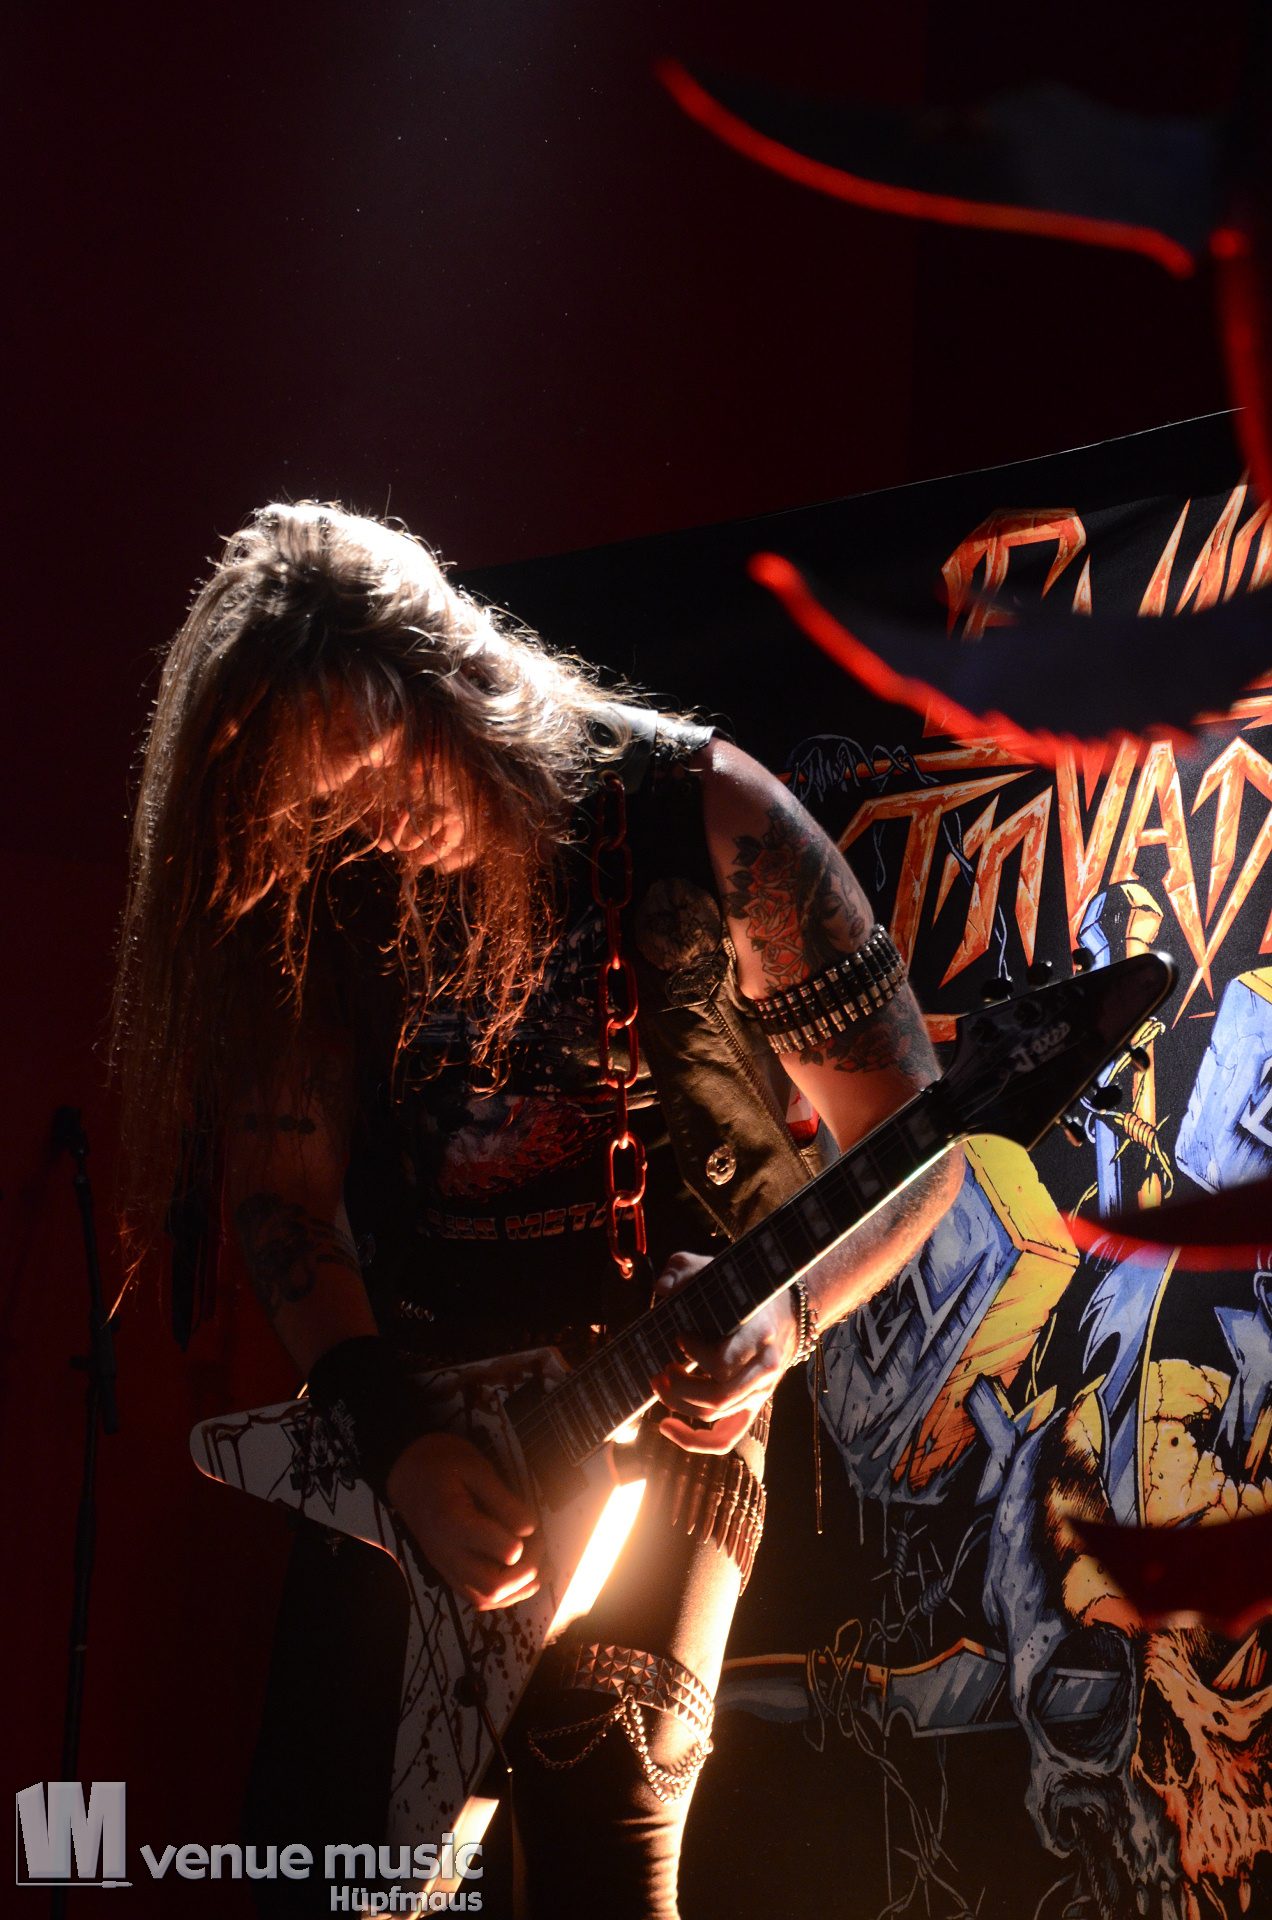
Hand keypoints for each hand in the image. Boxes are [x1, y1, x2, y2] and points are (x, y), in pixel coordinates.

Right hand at [385, 1431, 538, 1610]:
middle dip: (525, 1572)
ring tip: (533, 1564)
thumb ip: (503, 1500)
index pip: (504, 1551)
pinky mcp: (447, 1571)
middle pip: (493, 1587)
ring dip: (516, 1589)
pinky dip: (502, 1595)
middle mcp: (447, 1553)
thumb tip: (530, 1529)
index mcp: (454, 1523)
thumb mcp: (476, 1468)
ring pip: (485, 1600)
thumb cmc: (442, 1462)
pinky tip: (518, 1577)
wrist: (406, 1472)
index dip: (525, 1540)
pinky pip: (475, 1598)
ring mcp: (445, 1566)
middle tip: (536, 1546)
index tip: (529, 1523)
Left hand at [651, 1250, 798, 1454]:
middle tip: (661, 1368)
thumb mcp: (715, 1269)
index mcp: (757, 1334)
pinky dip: (694, 1441)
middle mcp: (763, 1368)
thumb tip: (663, 1289)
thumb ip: (685, 1270)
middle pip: (717, 1396)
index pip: (724, 1361)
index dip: (695, 1353)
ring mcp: (759, 1392)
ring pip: (715, 1415)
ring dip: (679, 1403)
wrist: (785, 1312)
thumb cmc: (744, 1291)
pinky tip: (666, 1427)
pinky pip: (725, 1438)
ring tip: (660, 1381)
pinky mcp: (751, 1406)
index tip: (678, 1335)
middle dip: (680, 1387)